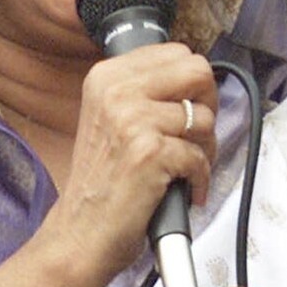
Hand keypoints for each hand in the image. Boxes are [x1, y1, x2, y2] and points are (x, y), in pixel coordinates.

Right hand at [46, 42, 218, 273]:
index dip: (192, 84)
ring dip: (205, 149)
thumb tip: (197, 79)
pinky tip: (184, 190)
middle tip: (196, 134)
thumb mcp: (110, 118)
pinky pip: (200, 156)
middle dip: (206, 106)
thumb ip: (145, 92)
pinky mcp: (150, 153)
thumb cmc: (103, 182)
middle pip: (198, 72)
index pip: (177, 53)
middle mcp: (117, 91)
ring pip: (204, 118)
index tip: (188, 108)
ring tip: (186, 168)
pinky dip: (200, 179)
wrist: (80, 232)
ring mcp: (133, 120)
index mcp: (107, 77)